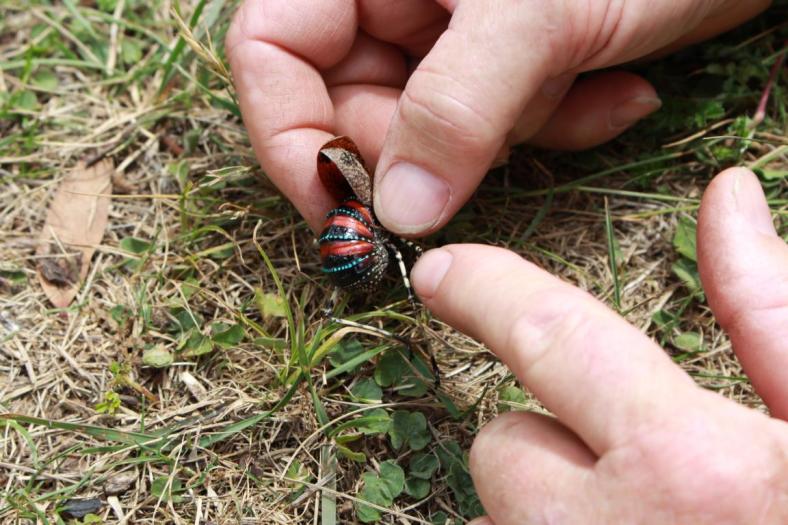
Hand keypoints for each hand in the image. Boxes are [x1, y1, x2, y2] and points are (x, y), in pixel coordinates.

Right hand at [225, 0, 769, 233]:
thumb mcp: (535, 15)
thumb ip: (457, 108)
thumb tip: (398, 213)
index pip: (273, 50)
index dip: (291, 134)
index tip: (341, 209)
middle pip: (351, 104)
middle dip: (423, 150)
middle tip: (482, 159)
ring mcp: (450, 35)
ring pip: (431, 132)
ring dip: (507, 137)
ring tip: (573, 90)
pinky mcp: (502, 66)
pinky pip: (493, 128)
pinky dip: (551, 127)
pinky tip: (615, 95)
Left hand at [408, 167, 787, 522]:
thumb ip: (772, 309)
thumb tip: (724, 201)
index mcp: (691, 470)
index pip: (549, 338)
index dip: (486, 291)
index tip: (443, 272)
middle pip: (504, 447)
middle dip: (549, 441)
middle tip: (637, 471)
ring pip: (503, 516)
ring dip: (550, 510)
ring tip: (647, 524)